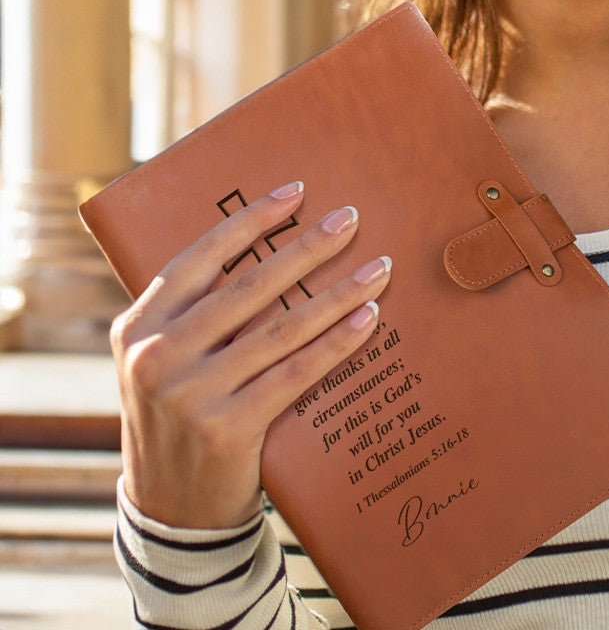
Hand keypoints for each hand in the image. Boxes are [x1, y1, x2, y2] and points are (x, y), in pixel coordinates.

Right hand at [111, 182, 389, 528]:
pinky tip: (369, 319)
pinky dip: (337, 343)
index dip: (250, 221)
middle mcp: (156, 354)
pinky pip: (296, 373)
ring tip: (377, 269)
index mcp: (138, 325)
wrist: (172, 509)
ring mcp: (190, 393)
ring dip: (337, 293)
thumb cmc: (180, 415)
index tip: (296, 193)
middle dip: (307, 247)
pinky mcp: (227, 427)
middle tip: (351, 219)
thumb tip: (274, 252)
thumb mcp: (163, 360)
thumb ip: (195, 313)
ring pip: (281, 328)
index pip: (200, 257)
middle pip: (248, 286)